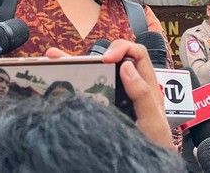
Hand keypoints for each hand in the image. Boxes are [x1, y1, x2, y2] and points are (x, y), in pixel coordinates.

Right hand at [45, 40, 173, 148]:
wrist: (146, 163)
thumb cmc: (154, 141)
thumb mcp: (153, 120)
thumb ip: (142, 95)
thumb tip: (126, 67)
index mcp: (145, 83)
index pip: (137, 54)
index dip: (122, 49)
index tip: (107, 58)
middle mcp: (128, 85)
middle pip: (112, 59)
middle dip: (92, 53)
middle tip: (74, 57)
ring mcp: (114, 94)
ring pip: (96, 72)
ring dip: (75, 62)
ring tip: (54, 57)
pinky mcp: (102, 105)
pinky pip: (87, 89)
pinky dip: (71, 79)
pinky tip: (56, 73)